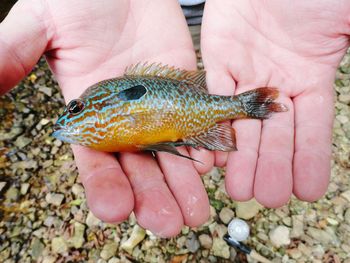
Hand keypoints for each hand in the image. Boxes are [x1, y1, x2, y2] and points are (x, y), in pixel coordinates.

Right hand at [0, 0, 212, 236]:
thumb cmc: (83, 0)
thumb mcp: (43, 23)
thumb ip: (14, 53)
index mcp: (89, 114)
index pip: (95, 161)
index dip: (104, 186)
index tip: (115, 210)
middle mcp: (124, 120)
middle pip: (138, 168)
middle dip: (152, 197)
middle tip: (167, 223)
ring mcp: (157, 109)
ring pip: (170, 155)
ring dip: (182, 183)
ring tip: (195, 211)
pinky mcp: (184, 93)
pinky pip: (195, 125)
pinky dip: (203, 146)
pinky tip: (209, 166)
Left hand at [201, 0, 349, 206]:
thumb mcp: (345, 20)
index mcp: (311, 78)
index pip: (313, 130)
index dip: (310, 160)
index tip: (308, 190)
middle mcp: (278, 84)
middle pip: (274, 135)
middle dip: (271, 167)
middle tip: (266, 197)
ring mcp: (247, 76)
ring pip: (244, 125)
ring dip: (242, 158)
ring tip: (240, 189)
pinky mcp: (219, 64)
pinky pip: (214, 99)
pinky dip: (214, 126)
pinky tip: (216, 153)